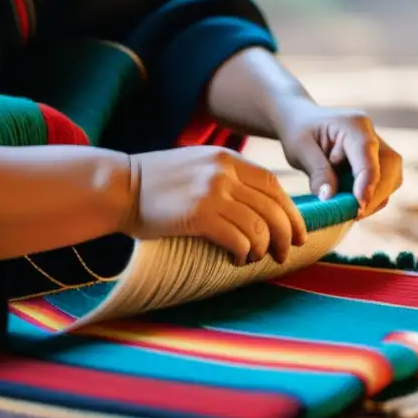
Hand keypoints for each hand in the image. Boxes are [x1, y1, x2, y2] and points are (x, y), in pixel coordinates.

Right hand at [121, 146, 306, 265]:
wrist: (119, 186)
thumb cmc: (156, 184)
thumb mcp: (196, 167)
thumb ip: (225, 178)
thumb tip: (258, 208)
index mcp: (226, 158)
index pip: (273, 184)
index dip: (291, 211)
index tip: (297, 231)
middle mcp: (223, 171)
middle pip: (273, 207)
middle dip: (286, 235)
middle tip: (285, 254)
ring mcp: (212, 192)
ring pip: (260, 226)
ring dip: (264, 248)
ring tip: (255, 258)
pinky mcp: (198, 214)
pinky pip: (239, 239)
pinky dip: (244, 253)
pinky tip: (237, 258)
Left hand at [275, 101, 402, 217]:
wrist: (299, 121)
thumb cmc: (298, 131)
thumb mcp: (300, 149)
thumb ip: (317, 172)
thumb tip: (329, 198)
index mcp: (354, 125)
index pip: (368, 157)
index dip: (366, 185)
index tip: (357, 209)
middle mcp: (372, 134)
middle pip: (390, 167)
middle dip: (376, 195)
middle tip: (354, 215)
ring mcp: (377, 147)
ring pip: (392, 176)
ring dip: (376, 198)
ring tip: (349, 210)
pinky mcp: (377, 160)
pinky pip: (384, 182)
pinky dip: (372, 197)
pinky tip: (351, 204)